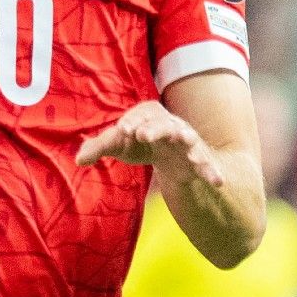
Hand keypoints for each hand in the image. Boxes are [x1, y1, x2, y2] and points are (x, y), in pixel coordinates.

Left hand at [75, 101, 223, 186]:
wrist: (172, 157)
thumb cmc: (141, 144)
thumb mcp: (120, 145)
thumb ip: (99, 148)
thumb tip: (78, 159)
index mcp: (150, 116)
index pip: (142, 113)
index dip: (133, 120)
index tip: (123, 130)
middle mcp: (170, 124)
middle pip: (164, 122)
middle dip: (154, 128)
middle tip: (142, 135)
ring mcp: (187, 142)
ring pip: (188, 138)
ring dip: (187, 142)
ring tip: (188, 147)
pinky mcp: (198, 160)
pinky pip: (207, 164)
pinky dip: (212, 171)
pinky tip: (218, 182)